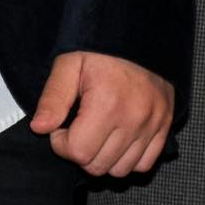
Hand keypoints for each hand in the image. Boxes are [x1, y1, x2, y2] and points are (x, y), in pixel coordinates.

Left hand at [30, 50, 173, 178]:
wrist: (139, 34)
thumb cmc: (101, 49)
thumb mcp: (69, 63)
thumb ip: (53, 98)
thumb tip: (40, 128)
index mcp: (107, 104)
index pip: (78, 152)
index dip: (61, 143)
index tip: (60, 127)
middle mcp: (134, 119)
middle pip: (98, 166)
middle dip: (80, 152)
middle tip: (76, 130)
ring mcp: (152, 126)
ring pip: (121, 170)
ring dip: (102, 158)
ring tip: (95, 134)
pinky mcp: (164, 127)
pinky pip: (144, 164)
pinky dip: (127, 159)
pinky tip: (115, 139)